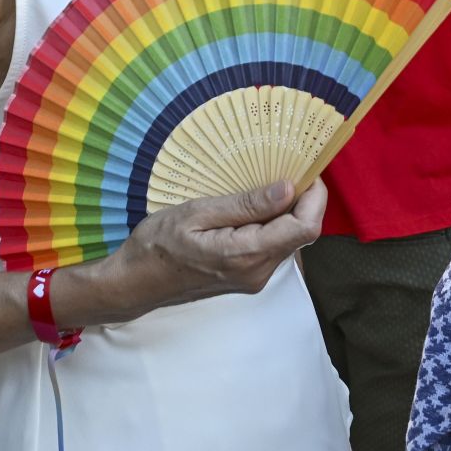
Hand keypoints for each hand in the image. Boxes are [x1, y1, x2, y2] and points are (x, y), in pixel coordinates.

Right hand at [86, 180, 324, 319]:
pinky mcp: (248, 277)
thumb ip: (246, 205)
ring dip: (286, 210)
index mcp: (247, 255)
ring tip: (263, 183)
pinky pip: (274, 246)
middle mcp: (258, 272)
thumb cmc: (158, 245)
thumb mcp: (198, 213)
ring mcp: (254, 278)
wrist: (135, 282)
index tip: (305, 168)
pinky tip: (252, 206)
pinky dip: (273, 223)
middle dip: (302, 199)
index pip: (305, 227)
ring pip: (289, 239)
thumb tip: (289, 189)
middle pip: (302, 232)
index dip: (314, 196)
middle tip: (284, 167)